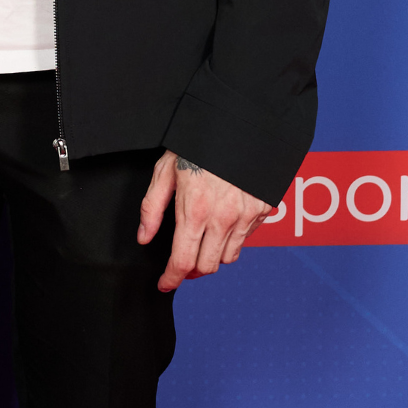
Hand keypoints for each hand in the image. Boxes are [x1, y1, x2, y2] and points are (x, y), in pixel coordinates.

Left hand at [138, 151, 272, 292]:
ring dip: (212, 256)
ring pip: (228, 257)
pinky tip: (222, 223)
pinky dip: (232, 239)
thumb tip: (144, 238)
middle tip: (182, 262)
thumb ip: (152, 208)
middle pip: (207, 267)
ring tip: (202, 241)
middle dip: (191, 270)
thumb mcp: (165, 171)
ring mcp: (246, 215)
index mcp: (195, 210)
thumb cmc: (197, 144)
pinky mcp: (263, 210)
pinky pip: (245, 239)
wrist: (240, 124)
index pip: (183, 261)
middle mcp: (223, 218)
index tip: (165, 283)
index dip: (171, 278)